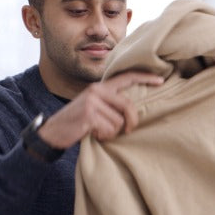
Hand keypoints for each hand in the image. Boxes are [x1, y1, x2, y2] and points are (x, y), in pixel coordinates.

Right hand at [38, 71, 164, 147]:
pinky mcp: (89, 115)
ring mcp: (92, 102)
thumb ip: (111, 103)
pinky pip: (109, 129)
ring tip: (99, 131)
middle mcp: (97, 91)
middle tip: (128, 130)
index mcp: (100, 87)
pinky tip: (94, 134)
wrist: (53, 131)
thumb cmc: (79, 121)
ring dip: (112, 132)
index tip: (160, 81)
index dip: (144, 78)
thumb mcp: (94, 106)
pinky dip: (105, 136)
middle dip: (131, 121)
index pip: (126, 78)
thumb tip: (134, 109)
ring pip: (119, 121)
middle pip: (128, 106)